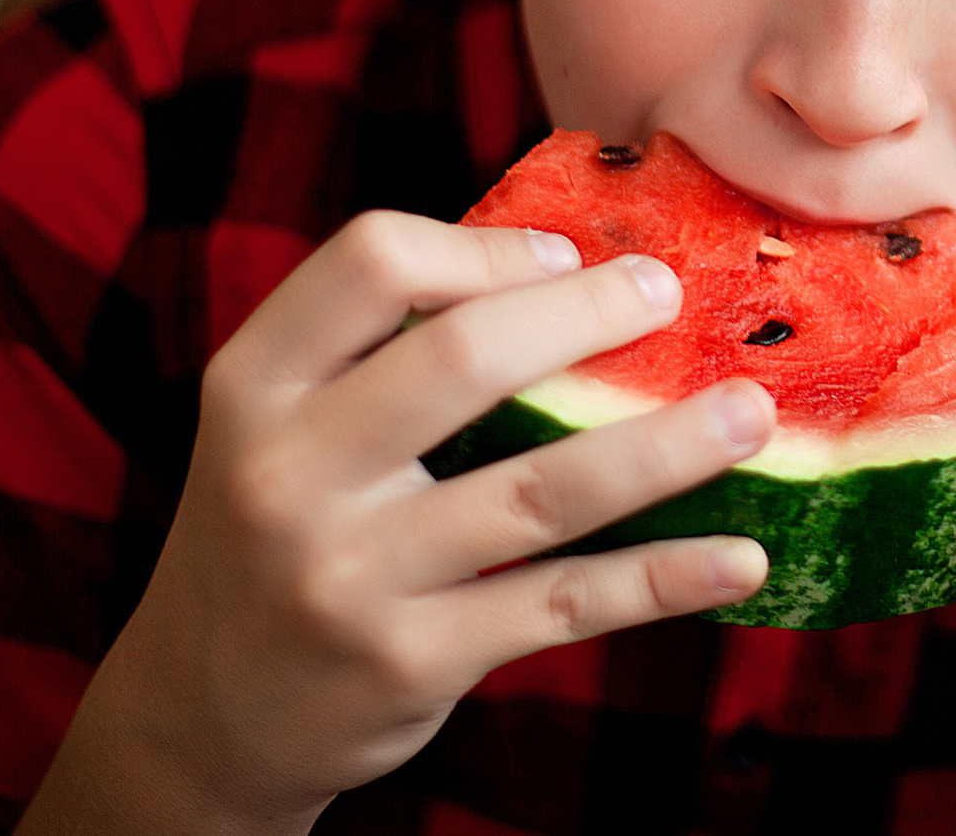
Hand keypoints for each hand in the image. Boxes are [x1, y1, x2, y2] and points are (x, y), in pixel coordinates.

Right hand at [18, 212, 773, 835]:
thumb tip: (571, 262)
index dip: (484, 246)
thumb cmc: (283, 523)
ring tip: (751, 414)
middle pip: (462, 357)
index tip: (564, 256)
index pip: (371, 261)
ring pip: (541, 488)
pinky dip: (662, 577)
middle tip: (669, 294)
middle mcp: (289, 473)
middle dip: (587, 315)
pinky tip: (739, 558)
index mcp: (255, 384)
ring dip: (665, 446)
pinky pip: (563, 603)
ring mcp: (350, 573)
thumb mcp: (281, 421)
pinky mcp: (411, 658)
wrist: (204, 709)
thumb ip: (384, 346)